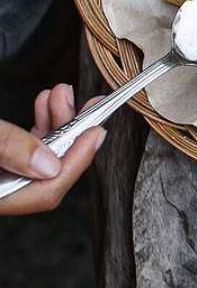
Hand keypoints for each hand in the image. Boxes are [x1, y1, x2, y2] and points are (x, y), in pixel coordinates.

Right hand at [0, 85, 105, 215]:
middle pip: (48, 173)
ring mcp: (1, 178)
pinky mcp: (1, 163)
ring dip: (57, 123)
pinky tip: (46, 106)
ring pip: (38, 157)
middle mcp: (0, 192)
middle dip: (71, 133)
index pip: (46, 191)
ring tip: (62, 95)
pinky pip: (24, 150)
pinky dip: (39, 126)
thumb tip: (50, 165)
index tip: (95, 132)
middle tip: (90, 106)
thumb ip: (9, 148)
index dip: (76, 160)